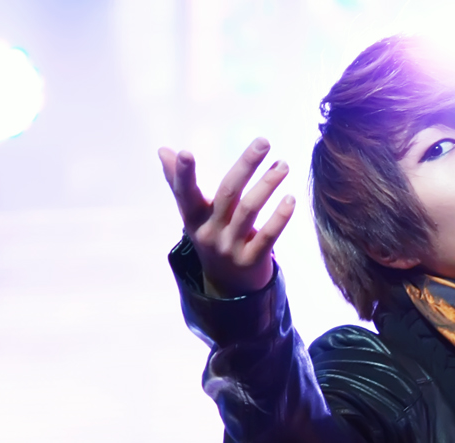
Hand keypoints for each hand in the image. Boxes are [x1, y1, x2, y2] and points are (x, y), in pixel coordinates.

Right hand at [159, 138, 296, 296]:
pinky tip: (290, 199)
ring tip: (283, 165)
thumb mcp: (194, 216)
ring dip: (267, 184)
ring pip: (249, 210)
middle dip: (245, 165)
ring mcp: (231, 248)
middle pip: (227, 193)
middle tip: (263, 142)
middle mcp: (210, 233)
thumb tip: (164, 151)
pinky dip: (280, 217)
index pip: (185, 194)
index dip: (183, 175)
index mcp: (194, 219)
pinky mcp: (252, 260)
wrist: (229, 287)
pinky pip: (268, 236)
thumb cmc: (212, 239)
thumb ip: (180, 184)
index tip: (183, 152)